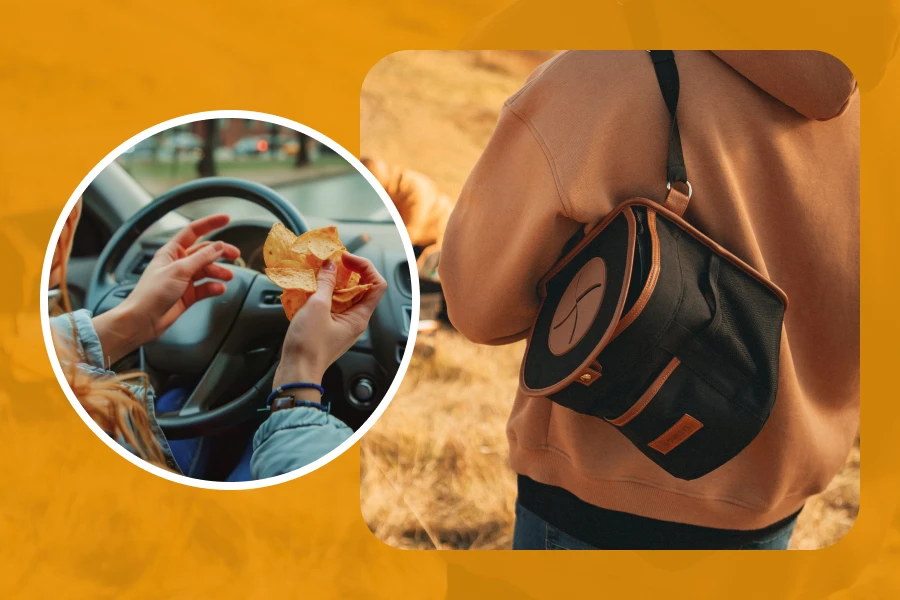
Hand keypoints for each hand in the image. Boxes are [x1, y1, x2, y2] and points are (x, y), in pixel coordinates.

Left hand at [93, 214, 239, 364]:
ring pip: (207, 271)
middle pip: (204, 252)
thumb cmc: (151, 294)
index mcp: (171, 252)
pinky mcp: (187, 295)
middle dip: (220, 252)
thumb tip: (218, 246)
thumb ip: (201, 258)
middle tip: (234, 255)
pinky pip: (205, 288)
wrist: (142, 320)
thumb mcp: (179, 271)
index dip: (210, 224)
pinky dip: (213, 287)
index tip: (226, 219)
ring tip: (228, 277)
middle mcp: (178, 264)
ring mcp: (183, 280)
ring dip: (219, 272)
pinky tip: (219, 289)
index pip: (193, 232)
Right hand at [273, 253, 387, 399]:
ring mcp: (340, 325)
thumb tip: (330, 265)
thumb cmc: (308, 346)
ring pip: (343, 297)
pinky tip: (309, 288)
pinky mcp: (327, 329)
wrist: (295, 373)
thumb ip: (326, 283)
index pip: (377, 284)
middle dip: (346, 272)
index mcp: (360, 317)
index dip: (365, 266)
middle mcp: (354, 321)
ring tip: (317, 272)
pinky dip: (322, 294)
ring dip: (332, 282)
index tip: (345, 258)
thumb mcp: (317, 307)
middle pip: (359, 288)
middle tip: (329, 262)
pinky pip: (330, 306)